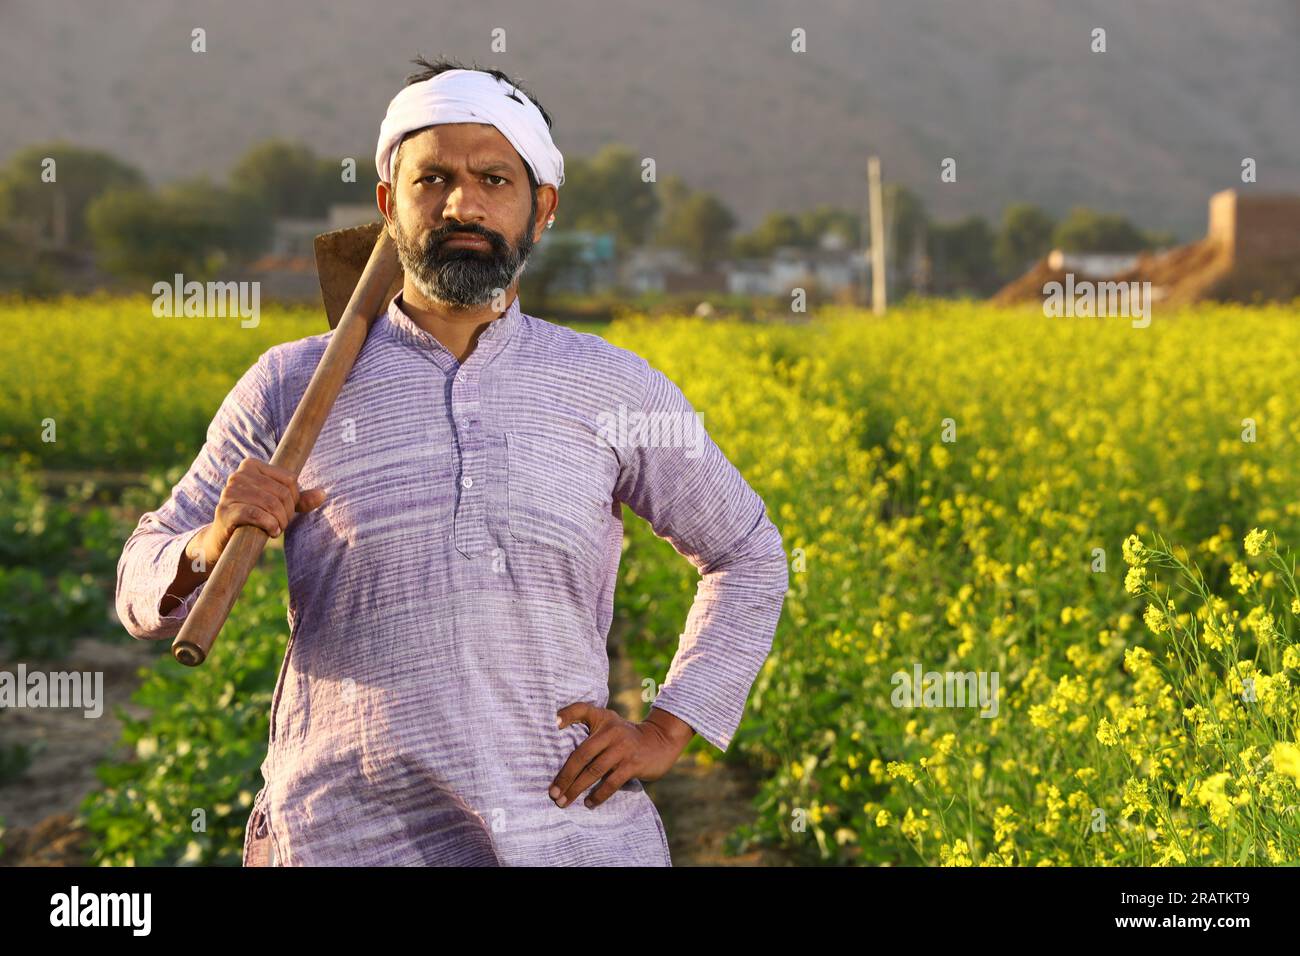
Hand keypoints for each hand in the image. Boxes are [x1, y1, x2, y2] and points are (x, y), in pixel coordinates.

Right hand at [200, 458, 325, 564]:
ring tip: (276, 528)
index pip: (289, 479)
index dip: (295, 498)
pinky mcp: (225, 511)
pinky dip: (269, 525)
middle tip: (281, 524)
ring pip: (271, 504)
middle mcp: (238, 475)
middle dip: (287, 513)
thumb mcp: (278, 505)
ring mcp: (229, 492)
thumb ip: (300, 499)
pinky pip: (256, 514)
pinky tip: (271, 531)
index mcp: (252, 465)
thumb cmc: (255, 517)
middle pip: (282, 493)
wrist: (224, 539)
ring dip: (280, 521)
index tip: (286, 510)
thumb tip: (323, 494)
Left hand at [548, 701, 692, 809]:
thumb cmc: (625, 736)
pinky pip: (611, 783)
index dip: (566, 714)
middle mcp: (611, 731)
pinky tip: (588, 803)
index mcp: (603, 718)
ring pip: (594, 771)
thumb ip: (589, 727)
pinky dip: (598, 795)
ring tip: (564, 801)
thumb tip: (559, 741)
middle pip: (582, 754)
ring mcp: (622, 749)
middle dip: (565, 775)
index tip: (552, 724)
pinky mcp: (632, 764)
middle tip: (552, 792)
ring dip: (576, 789)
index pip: (582, 709)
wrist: (660, 740)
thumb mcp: (609, 723)